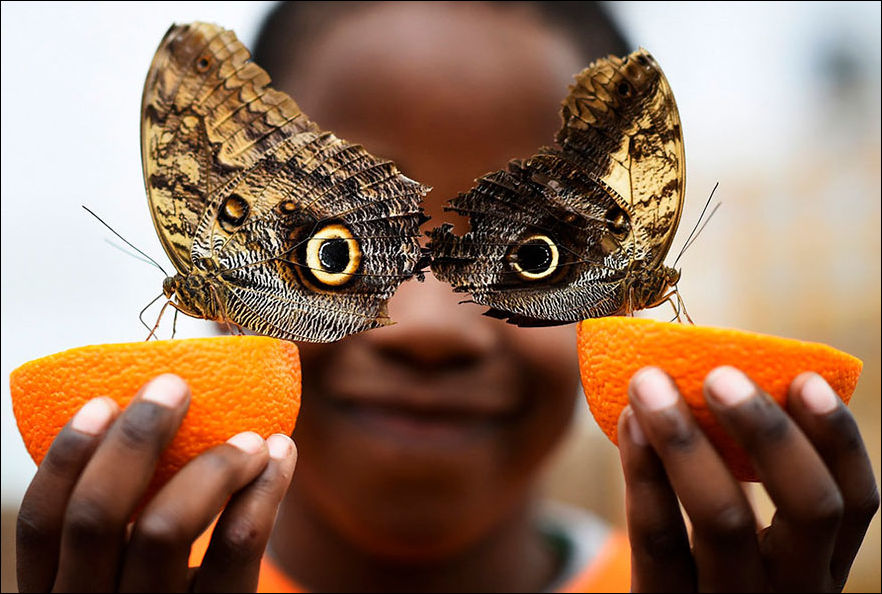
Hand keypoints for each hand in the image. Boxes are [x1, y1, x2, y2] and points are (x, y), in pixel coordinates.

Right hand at [16, 373, 296, 592]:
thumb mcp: (120, 576)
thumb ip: (121, 524)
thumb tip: (151, 419)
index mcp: (57, 593)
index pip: (42, 524)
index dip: (67, 458)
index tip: (103, 401)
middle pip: (96, 517)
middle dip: (135, 440)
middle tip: (175, 387)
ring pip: (165, 528)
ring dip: (212, 466)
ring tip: (252, 437)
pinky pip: (236, 548)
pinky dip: (264, 490)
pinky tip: (279, 456)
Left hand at [618, 365, 878, 591]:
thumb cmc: (702, 570)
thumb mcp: (748, 548)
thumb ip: (751, 481)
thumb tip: (728, 376)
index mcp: (819, 568)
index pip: (855, 502)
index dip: (838, 438)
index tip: (805, 379)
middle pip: (809, 509)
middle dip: (769, 432)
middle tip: (720, 375)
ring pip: (724, 519)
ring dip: (686, 439)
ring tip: (650, 384)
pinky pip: (659, 538)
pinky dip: (644, 473)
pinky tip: (630, 423)